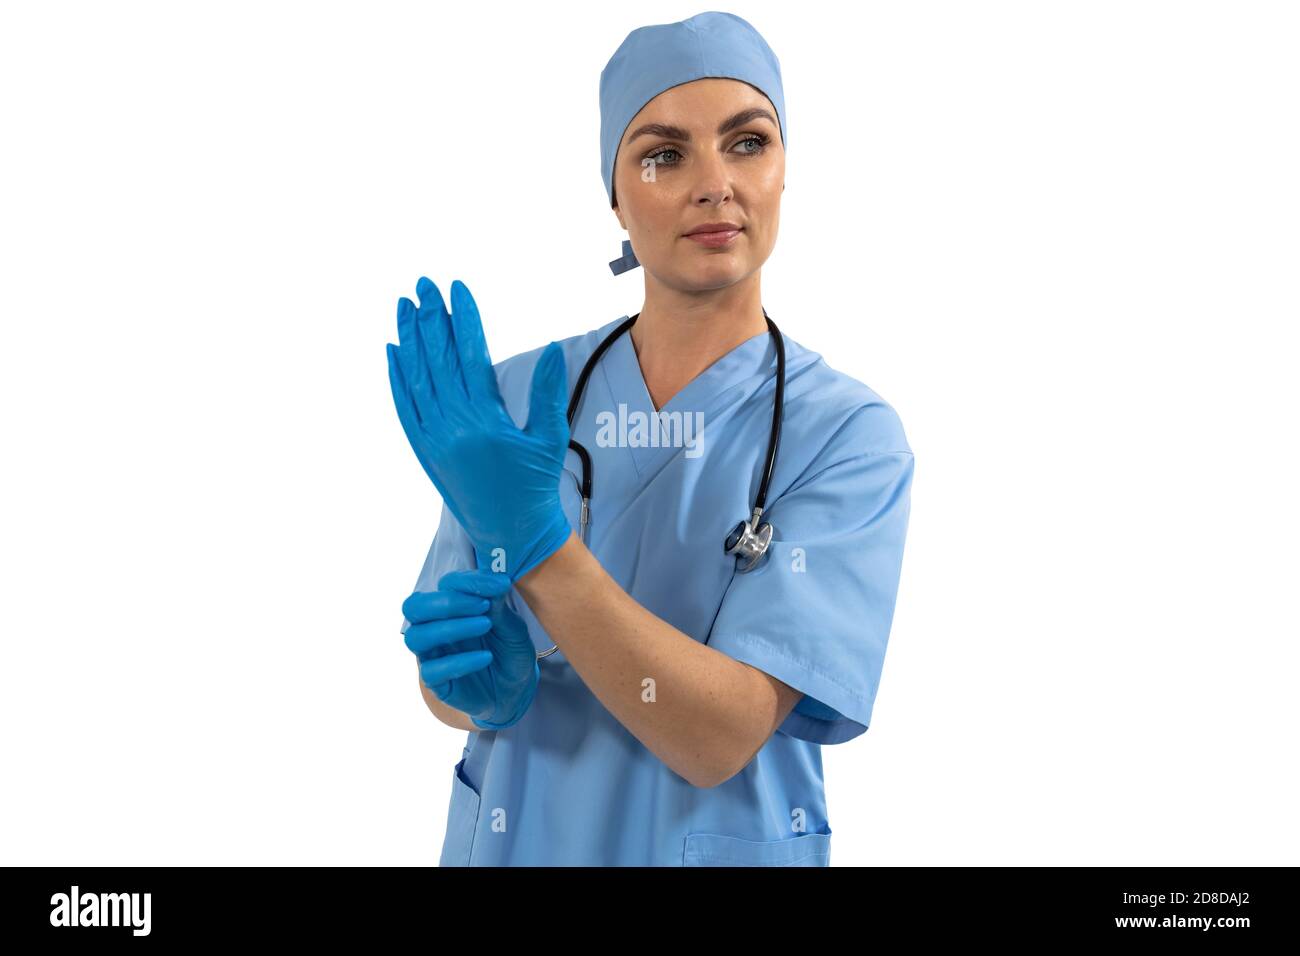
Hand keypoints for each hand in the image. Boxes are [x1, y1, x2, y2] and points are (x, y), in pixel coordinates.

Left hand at [387, 276, 571, 581]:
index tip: (456, 287)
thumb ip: (548, 391)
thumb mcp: (550, 437)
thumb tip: (550, 348)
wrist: (511, 534)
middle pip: (437, 359)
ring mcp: (434, 438)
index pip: (469, 353)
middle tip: (423, 285)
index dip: (462, 317)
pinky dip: (397, 377)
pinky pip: (404, 407)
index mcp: (486, 420)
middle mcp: (454, 426)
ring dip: (409, 339)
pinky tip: (394, 350)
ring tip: (405, 307)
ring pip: (415, 378)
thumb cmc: (536, 485)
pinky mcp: (424, 450)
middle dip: (430, 317)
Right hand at [403, 569, 539, 730]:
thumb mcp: (512, 626)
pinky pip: (432, 670)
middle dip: (447, 602)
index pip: (445, 584)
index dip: (468, 581)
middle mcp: (434, 627)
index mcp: (450, 607)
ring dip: (451, 627)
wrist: (517, 689)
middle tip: (483, 605)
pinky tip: (486, 657)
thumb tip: (498, 580)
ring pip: (415, 636)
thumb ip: (499, 605)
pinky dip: (459, 661)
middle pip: (414, 607)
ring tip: (486, 625)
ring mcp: (432, 654)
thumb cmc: (509, 652)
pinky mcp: (435, 682)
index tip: (500, 584)